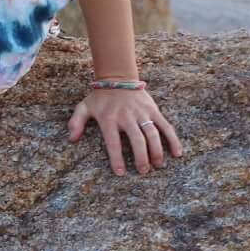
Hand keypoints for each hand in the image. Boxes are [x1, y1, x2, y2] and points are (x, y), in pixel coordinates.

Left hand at [67, 86, 181, 174]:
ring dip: (157, 151)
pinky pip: (166, 126)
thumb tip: (72, 139)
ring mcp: (142, 113)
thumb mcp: (83, 107)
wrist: (117, 77)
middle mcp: (126, 117)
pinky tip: (177, 152)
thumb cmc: (99, 97)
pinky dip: (173, 139)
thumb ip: (76, 122)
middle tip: (143, 171)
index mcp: (109, 119)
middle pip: (137, 140)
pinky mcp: (153, 110)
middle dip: (141, 158)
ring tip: (158, 165)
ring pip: (152, 134)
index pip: (113, 142)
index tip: (120, 173)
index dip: (116, 158)